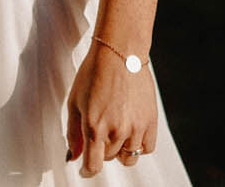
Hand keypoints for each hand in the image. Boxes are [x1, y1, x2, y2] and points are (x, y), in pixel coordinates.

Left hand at [65, 41, 157, 175]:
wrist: (119, 53)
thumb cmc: (94, 73)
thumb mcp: (75, 102)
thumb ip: (73, 133)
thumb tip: (73, 157)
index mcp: (95, 127)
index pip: (93, 165)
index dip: (87, 170)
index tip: (85, 169)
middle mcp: (117, 130)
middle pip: (109, 158)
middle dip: (101, 150)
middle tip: (99, 130)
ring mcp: (136, 127)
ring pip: (129, 157)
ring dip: (120, 149)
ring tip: (115, 129)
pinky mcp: (151, 122)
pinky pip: (147, 148)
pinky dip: (138, 145)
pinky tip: (131, 131)